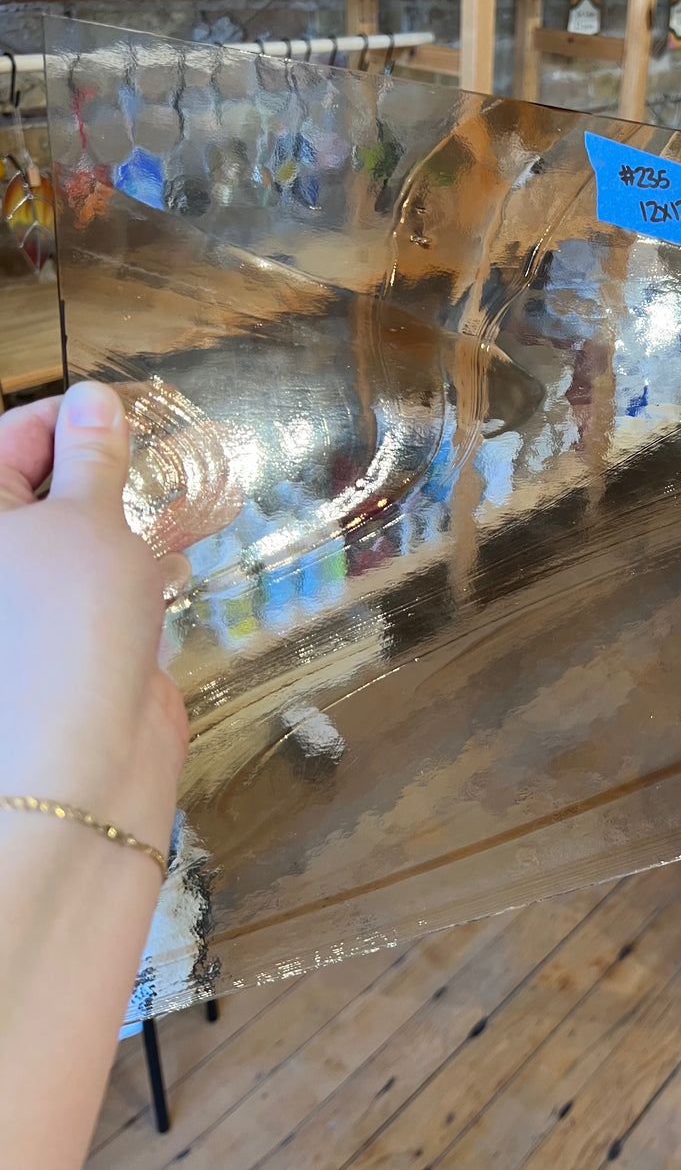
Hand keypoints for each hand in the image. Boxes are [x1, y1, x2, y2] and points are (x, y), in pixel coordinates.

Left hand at [0, 382, 187, 856]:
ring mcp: (30, 602)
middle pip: (43, 485)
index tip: (128, 410)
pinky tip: (175, 554)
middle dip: (103, 466)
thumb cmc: (70, 630)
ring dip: (125, 515)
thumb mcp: (89, 523)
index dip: (72, 417)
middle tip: (159, 452)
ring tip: (177, 498)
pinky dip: (137, 564)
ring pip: (78, 535)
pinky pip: (102, 584)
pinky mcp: (70, 639)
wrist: (80, 770)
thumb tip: (92, 399)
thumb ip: (95, 458)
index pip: (12, 435)